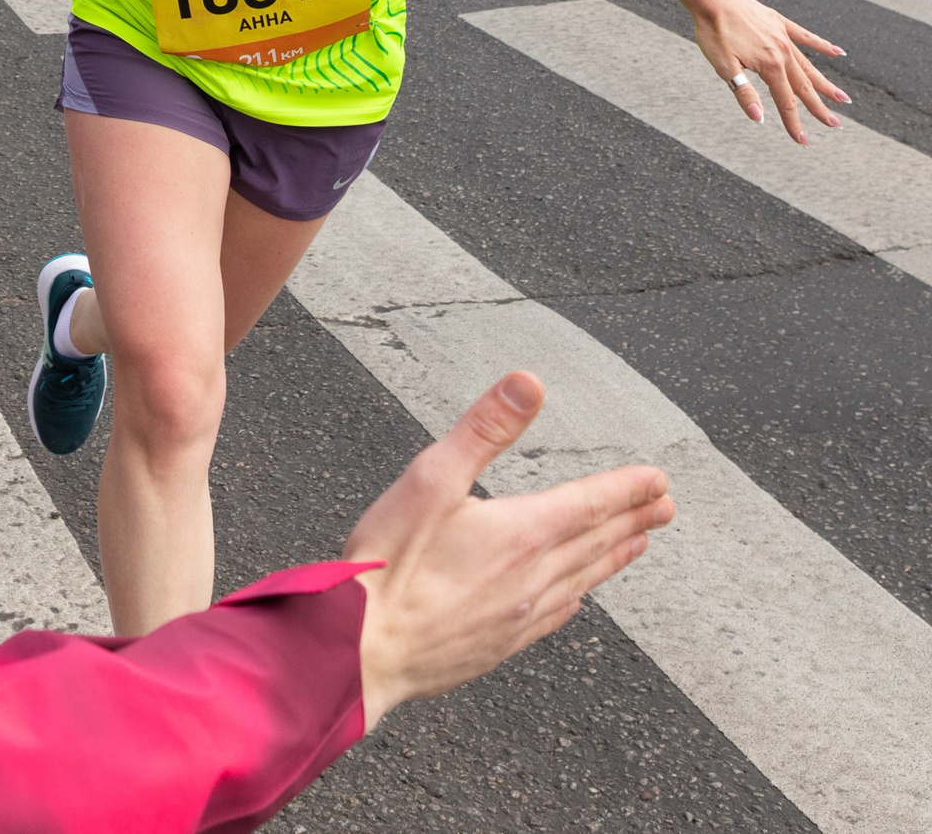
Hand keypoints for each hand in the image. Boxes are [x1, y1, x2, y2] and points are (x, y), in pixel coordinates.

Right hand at [345, 372, 672, 729]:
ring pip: (581, 578)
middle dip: (632, 519)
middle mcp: (532, 574)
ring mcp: (519, 614)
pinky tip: (577, 597)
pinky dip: (576, 597)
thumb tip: (528, 384)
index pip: (589, 503)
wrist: (365, 646)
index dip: (626, 488)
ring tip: (636, 544)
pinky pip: (555, 616)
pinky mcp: (500, 644)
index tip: (657, 480)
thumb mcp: (429, 478)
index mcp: (520, 531)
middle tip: (664, 508)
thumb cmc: (389, 564)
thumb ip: (484, 429)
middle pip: (595, 541)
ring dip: (613, 557)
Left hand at [681, 0, 847, 143]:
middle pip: (804, 86)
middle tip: (835, 125)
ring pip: (809, 65)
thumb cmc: (714, 33)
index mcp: (770, 66)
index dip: (793, 123)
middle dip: (819, 108)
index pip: (785, 101)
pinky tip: (838, 52)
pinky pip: (806, 37)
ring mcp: (784, 37)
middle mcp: (783, 53)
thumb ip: (744, 93)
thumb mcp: (723, 67)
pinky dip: (822, 45)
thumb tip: (760, 118)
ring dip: (825, 83)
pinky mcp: (780, 23)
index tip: (803, 141)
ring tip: (843, 98)